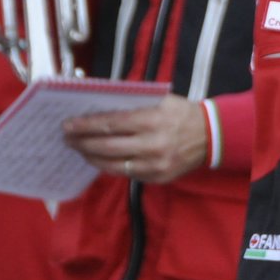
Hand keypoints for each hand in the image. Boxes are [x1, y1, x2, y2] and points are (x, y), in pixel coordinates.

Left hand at [62, 94, 206, 183]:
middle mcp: (152, 144)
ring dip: (91, 157)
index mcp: (153, 120)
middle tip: (67, 139)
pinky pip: (126, 174)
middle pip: (107, 146)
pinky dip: (110, 167)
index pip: (111, 124)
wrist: (211, 135)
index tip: (69, 125)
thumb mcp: (161, 101)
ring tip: (79, 150)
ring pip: (113, 165)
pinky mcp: (157, 178)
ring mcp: (154, 164)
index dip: (87, 125)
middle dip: (83, 142)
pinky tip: (100, 160)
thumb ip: (134, 104)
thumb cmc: (182, 113)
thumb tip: (100, 108)